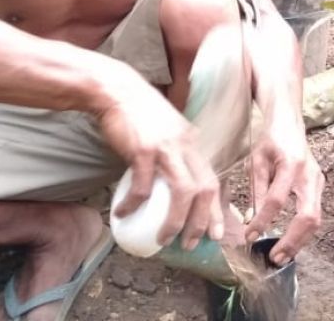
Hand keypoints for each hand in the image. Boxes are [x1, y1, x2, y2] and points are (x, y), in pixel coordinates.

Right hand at [95, 67, 223, 249]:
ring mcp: (166, 147)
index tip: (216, 232)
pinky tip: (124, 213)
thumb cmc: (138, 113)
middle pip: (205, 189)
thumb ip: (174, 153)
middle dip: (202, 222)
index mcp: (193, 142)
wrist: (116, 90)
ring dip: (176, 221)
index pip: (214, 180)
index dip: (217, 209)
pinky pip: (143, 186)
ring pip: (183, 192)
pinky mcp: (143, 150)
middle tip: (192, 243)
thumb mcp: (167, 130)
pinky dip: (135, 204)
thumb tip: (171, 183)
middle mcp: (186, 145)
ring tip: (164, 238)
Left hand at [244, 125, 323, 264]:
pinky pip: (314, 213)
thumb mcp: (256, 160)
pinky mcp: (319, 186)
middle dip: (292, 240)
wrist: (289, 122)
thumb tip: (254, 220)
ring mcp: (318, 181)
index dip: (263, 221)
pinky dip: (303, 231)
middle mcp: (310, 175)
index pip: (277, 201)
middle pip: (308, 216)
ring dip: (300, 240)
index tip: (249, 237)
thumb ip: (257, 189)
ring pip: (316, 219)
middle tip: (275, 257)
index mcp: (291, 165)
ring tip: (282, 255)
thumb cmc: (269, 139)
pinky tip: (289, 241)